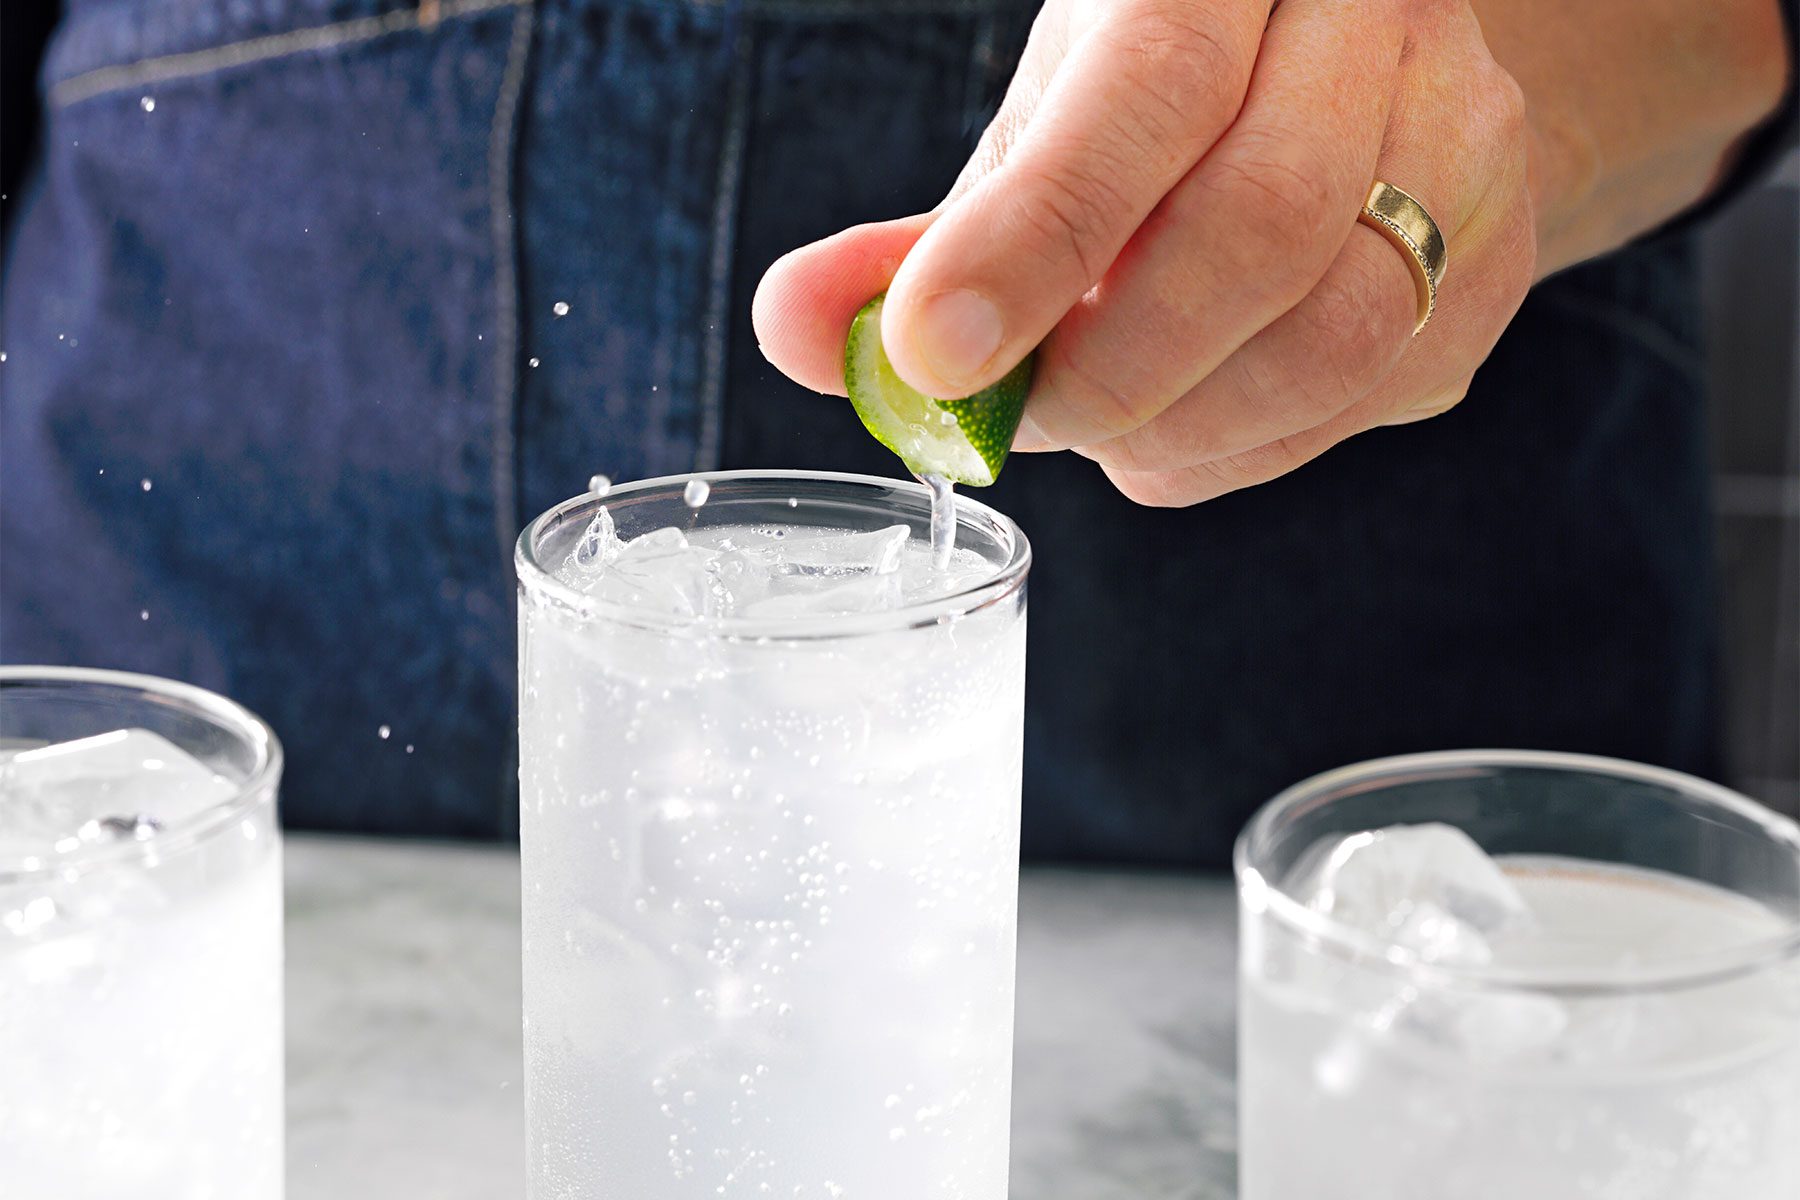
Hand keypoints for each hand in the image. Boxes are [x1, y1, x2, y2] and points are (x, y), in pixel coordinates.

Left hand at [754, 0, 1538, 504]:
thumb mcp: (1032, 137)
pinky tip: (1182, 429)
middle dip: (1112, 367)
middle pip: (1260, 223)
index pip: (1147, 91)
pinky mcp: (1493, 266)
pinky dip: (1244, 448)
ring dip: (1183, 425)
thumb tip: (794, 326)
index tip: (932, 352)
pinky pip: (1366, 396)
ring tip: (1104, 424)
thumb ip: (915, 241)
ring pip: (1336, 331)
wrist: (1342, 93)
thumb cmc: (1154, 116)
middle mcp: (1377, 22)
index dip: (1034, 236)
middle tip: (1026, 415)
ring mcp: (1465, 142)